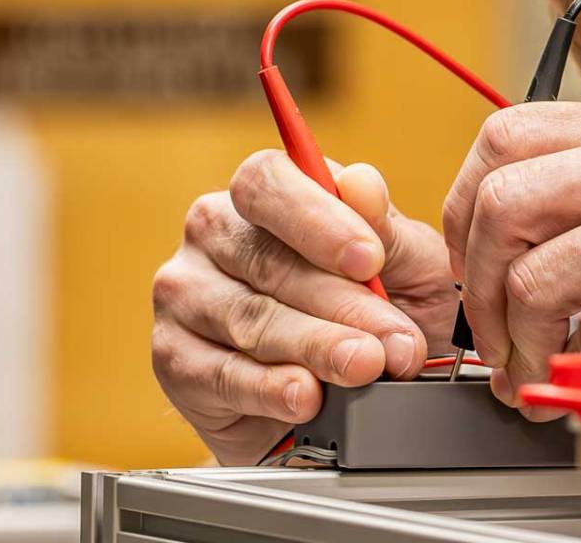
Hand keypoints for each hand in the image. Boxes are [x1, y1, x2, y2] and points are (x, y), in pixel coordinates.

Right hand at [151, 152, 456, 463]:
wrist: (357, 395)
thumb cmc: (384, 307)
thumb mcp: (405, 263)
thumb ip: (386, 227)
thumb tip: (364, 185)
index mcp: (267, 193)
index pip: (268, 182)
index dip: (317, 219)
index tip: (369, 260)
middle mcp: (214, 233)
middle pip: (267, 260)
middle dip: (341, 304)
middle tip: (392, 341)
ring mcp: (185, 296)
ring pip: (249, 319)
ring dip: (315, 348)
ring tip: (365, 367)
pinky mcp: (175, 359)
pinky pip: (220, 375)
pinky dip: (270, 389)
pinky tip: (306, 397)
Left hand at [443, 101, 580, 408]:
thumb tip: (507, 242)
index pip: (511, 129)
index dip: (469, 203)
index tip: (477, 265)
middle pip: (498, 158)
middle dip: (470, 254)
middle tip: (486, 322)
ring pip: (511, 214)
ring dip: (495, 307)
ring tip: (520, 359)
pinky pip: (553, 280)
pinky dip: (533, 338)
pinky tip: (557, 368)